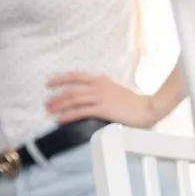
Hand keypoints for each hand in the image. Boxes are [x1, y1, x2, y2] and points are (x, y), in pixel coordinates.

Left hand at [45, 72, 160, 127]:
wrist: (148, 108)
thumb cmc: (133, 101)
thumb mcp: (115, 88)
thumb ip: (103, 87)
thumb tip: (91, 88)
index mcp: (101, 80)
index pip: (76, 76)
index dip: (61, 78)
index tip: (49, 82)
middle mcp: (99, 86)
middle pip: (71, 89)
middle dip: (56, 96)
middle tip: (46, 102)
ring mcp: (101, 97)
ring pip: (73, 100)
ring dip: (58, 105)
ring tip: (49, 111)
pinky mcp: (103, 109)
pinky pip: (80, 112)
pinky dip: (67, 115)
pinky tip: (60, 119)